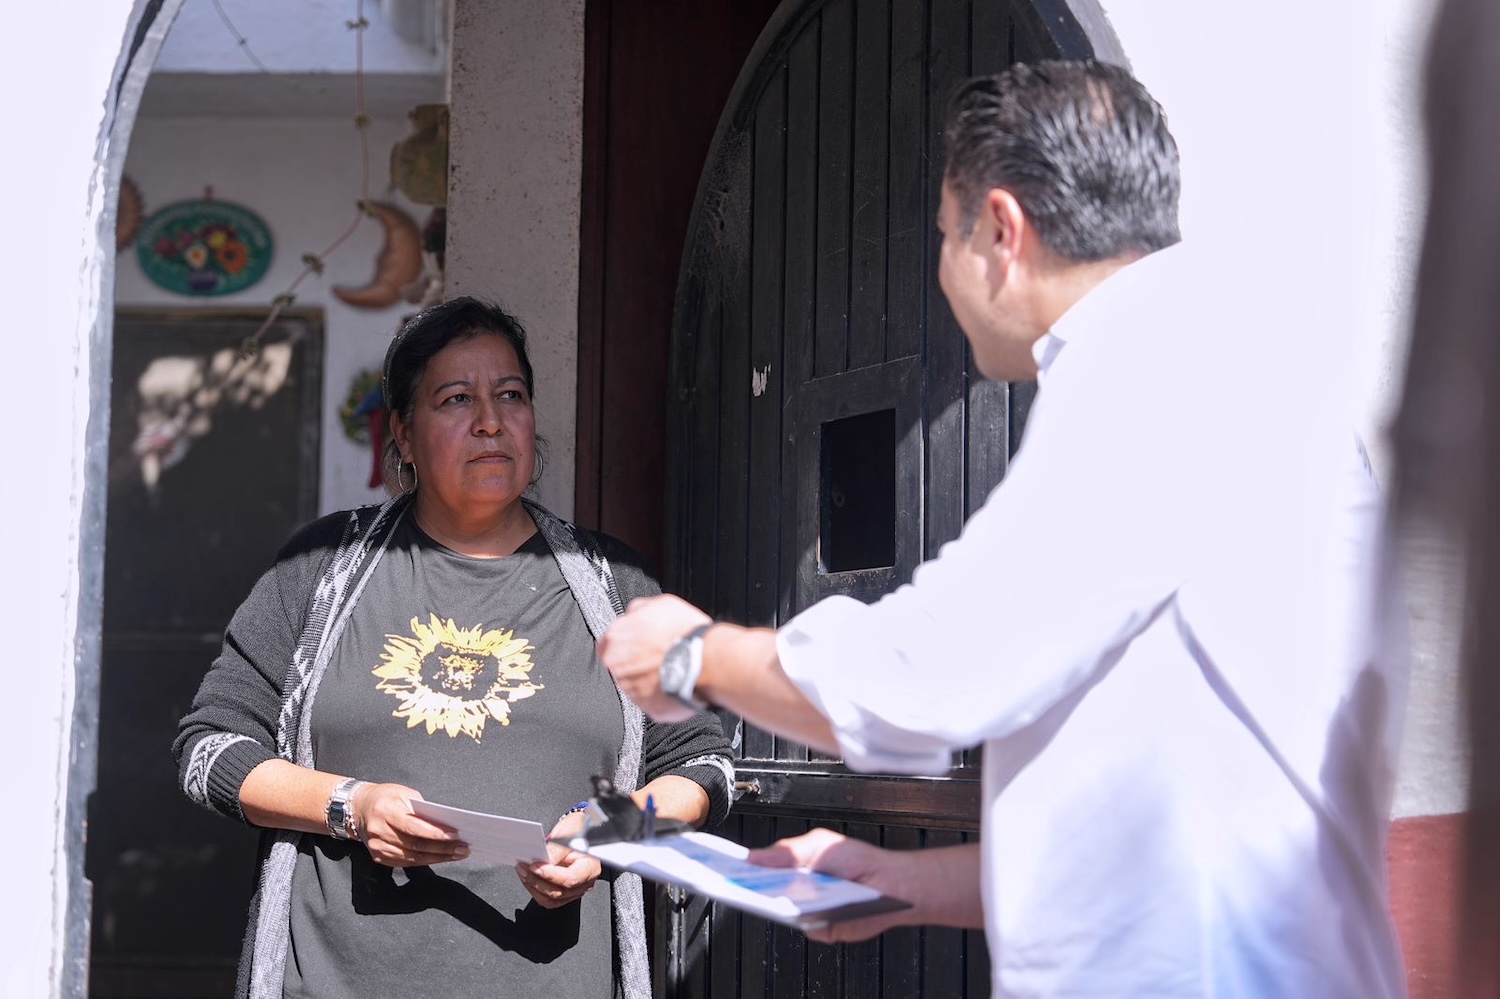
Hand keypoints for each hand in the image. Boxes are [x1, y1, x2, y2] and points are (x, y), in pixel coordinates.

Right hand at [355, 782, 468, 867]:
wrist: (358, 808)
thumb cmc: (385, 797)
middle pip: (415, 845)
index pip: (413, 827)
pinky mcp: (379, 857)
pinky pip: (406, 862)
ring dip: (438, 857)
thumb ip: (421, 809)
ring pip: (412, 858)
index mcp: (385, 811)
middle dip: (442, 848)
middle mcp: (379, 831)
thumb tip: (443, 824)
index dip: (435, 833)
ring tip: (457, 854)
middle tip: (464, 848)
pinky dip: (425, 860)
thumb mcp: (403, 793)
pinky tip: (440, 857)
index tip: (455, 835)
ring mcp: (377, 847)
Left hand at [516, 825, 602, 907]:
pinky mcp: (564, 892)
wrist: (579, 832)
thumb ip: (555, 850)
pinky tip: (527, 877)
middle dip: (537, 881)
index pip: (571, 878)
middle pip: (559, 892)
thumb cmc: (578, 831)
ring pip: (551, 899)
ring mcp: (574, 890)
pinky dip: (535, 889)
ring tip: (522, 871)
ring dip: (533, 886)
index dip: (551, 875)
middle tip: (523, 867)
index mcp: (590, 867)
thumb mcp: (568, 835)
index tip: (534, 866)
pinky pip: (548, 899)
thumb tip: (541, 862)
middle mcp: (585, 883)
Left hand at [596, 594, 711, 722]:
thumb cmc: (684, 632)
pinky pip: (653, 702)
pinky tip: (677, 682)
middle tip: (660, 656)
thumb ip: (639, 609)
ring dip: (651, 678)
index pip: (606, 644)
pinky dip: (663, 694)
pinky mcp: (649, 708)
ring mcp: (633, 690)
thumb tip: (634, 613)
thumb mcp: (660, 603)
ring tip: (673, 669)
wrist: (704, 661)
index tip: (640, 644)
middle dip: (637, 663)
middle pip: (621, 666)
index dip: (624, 644)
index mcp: (616, 638)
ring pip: (637, 685)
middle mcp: (618, 667)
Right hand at [747, 828, 913, 943]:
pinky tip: (802, 905)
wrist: (890, 883)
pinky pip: (804, 926)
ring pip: (782, 912)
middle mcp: (797, 892)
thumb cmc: (856, 860)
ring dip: (774, 903)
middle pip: (766, 894)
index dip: (742, 870)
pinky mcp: (821, 929)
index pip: (760, 871)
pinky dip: (802, 917)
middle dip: (750, 888)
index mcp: (793, 869)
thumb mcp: (818, 844)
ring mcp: (807, 911)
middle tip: (737, 882)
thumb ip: (787, 851)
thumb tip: (755, 857)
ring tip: (765, 891)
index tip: (725, 868)